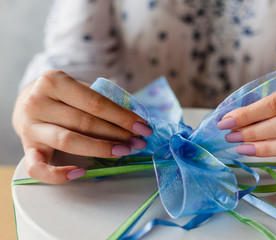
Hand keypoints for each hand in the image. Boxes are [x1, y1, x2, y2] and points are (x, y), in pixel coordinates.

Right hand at [13, 70, 151, 183]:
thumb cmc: (63, 97)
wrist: (28, 102)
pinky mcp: (25, 148)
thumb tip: (136, 121)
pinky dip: (58, 175)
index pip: (95, 103)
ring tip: (123, 151)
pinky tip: (80, 173)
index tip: (143, 127)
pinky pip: (37, 168)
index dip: (122, 117)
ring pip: (68, 141)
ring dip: (101, 149)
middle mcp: (37, 102)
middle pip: (85, 122)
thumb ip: (103, 101)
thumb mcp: (80, 89)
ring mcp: (29, 127)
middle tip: (138, 142)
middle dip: (117, 134)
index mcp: (54, 81)